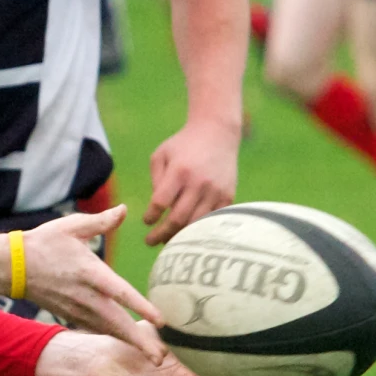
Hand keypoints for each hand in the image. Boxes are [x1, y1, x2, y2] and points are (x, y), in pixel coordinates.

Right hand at [0, 206, 164, 357]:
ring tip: (154, 357)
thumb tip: (124, 210)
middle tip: (161, 358)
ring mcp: (77, 309)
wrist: (12, 267)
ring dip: (130, 343)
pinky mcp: (71, 315)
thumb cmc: (44, 243)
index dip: (141, 307)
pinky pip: (97, 330)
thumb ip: (101, 221)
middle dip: (139, 341)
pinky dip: (114, 338)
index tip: (161, 321)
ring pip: (108, 330)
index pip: (120, 292)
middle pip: (116, 323)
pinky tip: (130, 345)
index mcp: (90, 272)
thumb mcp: (71, 226)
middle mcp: (85, 296)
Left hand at [142, 119, 238, 244]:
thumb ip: (156, 180)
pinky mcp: (228, 197)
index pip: (160, 203)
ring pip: (196, 224)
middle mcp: (199, 183)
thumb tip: (156, 210)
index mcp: (179, 172)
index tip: (147, 222)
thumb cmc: (183, 145)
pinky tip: (188, 234)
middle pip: (178, 219)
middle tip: (150, 242)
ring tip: (167, 241)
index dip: (151, 217)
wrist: (217, 133)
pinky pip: (212, 221)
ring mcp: (215, 191)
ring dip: (180, 236)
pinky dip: (199, 230)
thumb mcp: (161, 155)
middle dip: (161, 234)